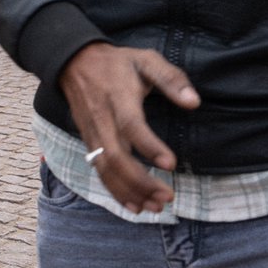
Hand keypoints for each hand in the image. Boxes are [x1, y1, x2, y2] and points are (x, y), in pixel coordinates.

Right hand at [58, 43, 199, 213]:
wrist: (73, 62)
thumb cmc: (117, 63)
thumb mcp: (145, 60)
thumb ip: (170, 79)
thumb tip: (193, 102)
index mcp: (118, 98)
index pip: (131, 126)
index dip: (149, 146)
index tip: (171, 164)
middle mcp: (102, 119)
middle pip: (116, 157)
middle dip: (141, 181)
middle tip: (168, 197)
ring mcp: (92, 133)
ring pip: (106, 169)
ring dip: (129, 191)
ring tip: (155, 207)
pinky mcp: (88, 142)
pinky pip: (99, 171)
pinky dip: (115, 191)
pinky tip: (134, 206)